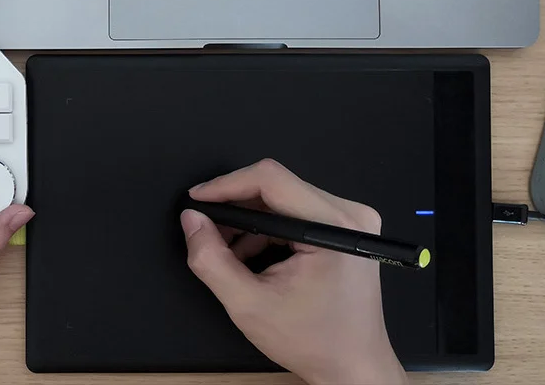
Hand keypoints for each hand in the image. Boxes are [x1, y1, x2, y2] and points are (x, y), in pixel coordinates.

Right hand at [181, 159, 406, 384]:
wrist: (353, 368)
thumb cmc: (311, 342)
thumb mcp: (248, 304)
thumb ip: (211, 259)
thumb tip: (190, 219)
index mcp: (333, 226)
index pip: (270, 179)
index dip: (226, 185)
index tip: (195, 201)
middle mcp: (349, 214)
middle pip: (276, 187)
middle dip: (234, 207)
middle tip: (205, 231)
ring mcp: (351, 220)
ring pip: (282, 199)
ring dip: (249, 222)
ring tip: (227, 253)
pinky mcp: (345, 229)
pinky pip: (295, 213)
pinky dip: (267, 230)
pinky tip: (250, 256)